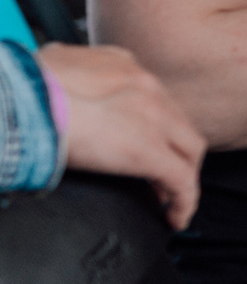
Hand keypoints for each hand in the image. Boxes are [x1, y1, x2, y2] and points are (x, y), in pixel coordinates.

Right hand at [39, 44, 207, 228]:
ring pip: (189, 150)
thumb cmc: (24, 88)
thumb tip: (50, 85)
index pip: (154, 99)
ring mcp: (154, 118)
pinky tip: (175, 217)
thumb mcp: (51, 68)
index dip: (154, 125)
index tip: (147, 141)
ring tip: (169, 198)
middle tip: (162, 174)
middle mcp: (145, 87)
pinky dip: (184, 202)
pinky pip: (182, 181)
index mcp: (122, 66)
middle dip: (174, 150)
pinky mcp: (149, 152)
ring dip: (183, 174)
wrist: (20, 99)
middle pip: (178, 123)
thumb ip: (64, 76)